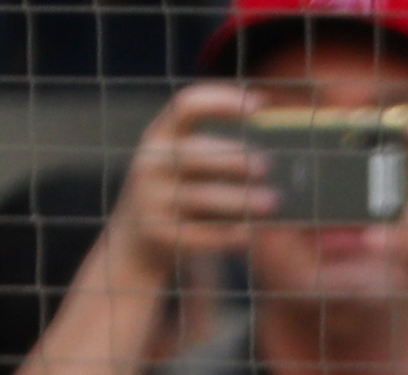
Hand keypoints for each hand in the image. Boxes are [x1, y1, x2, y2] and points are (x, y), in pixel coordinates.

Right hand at [106, 87, 273, 277]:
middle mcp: (151, 162)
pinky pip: (201, 234)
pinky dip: (229, 234)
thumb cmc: (177, 192)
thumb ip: (216, 150)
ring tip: (272, 202)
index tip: (259, 104)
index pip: (187, 105)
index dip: (222, 101)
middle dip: (234, 159)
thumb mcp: (182, 162)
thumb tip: (271, 156)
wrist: (134, 241)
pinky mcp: (159, 234)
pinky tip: (250, 232)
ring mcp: (151, 199)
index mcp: (160, 134)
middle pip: (197, 153)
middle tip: (267, 166)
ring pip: (202, 196)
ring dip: (240, 199)